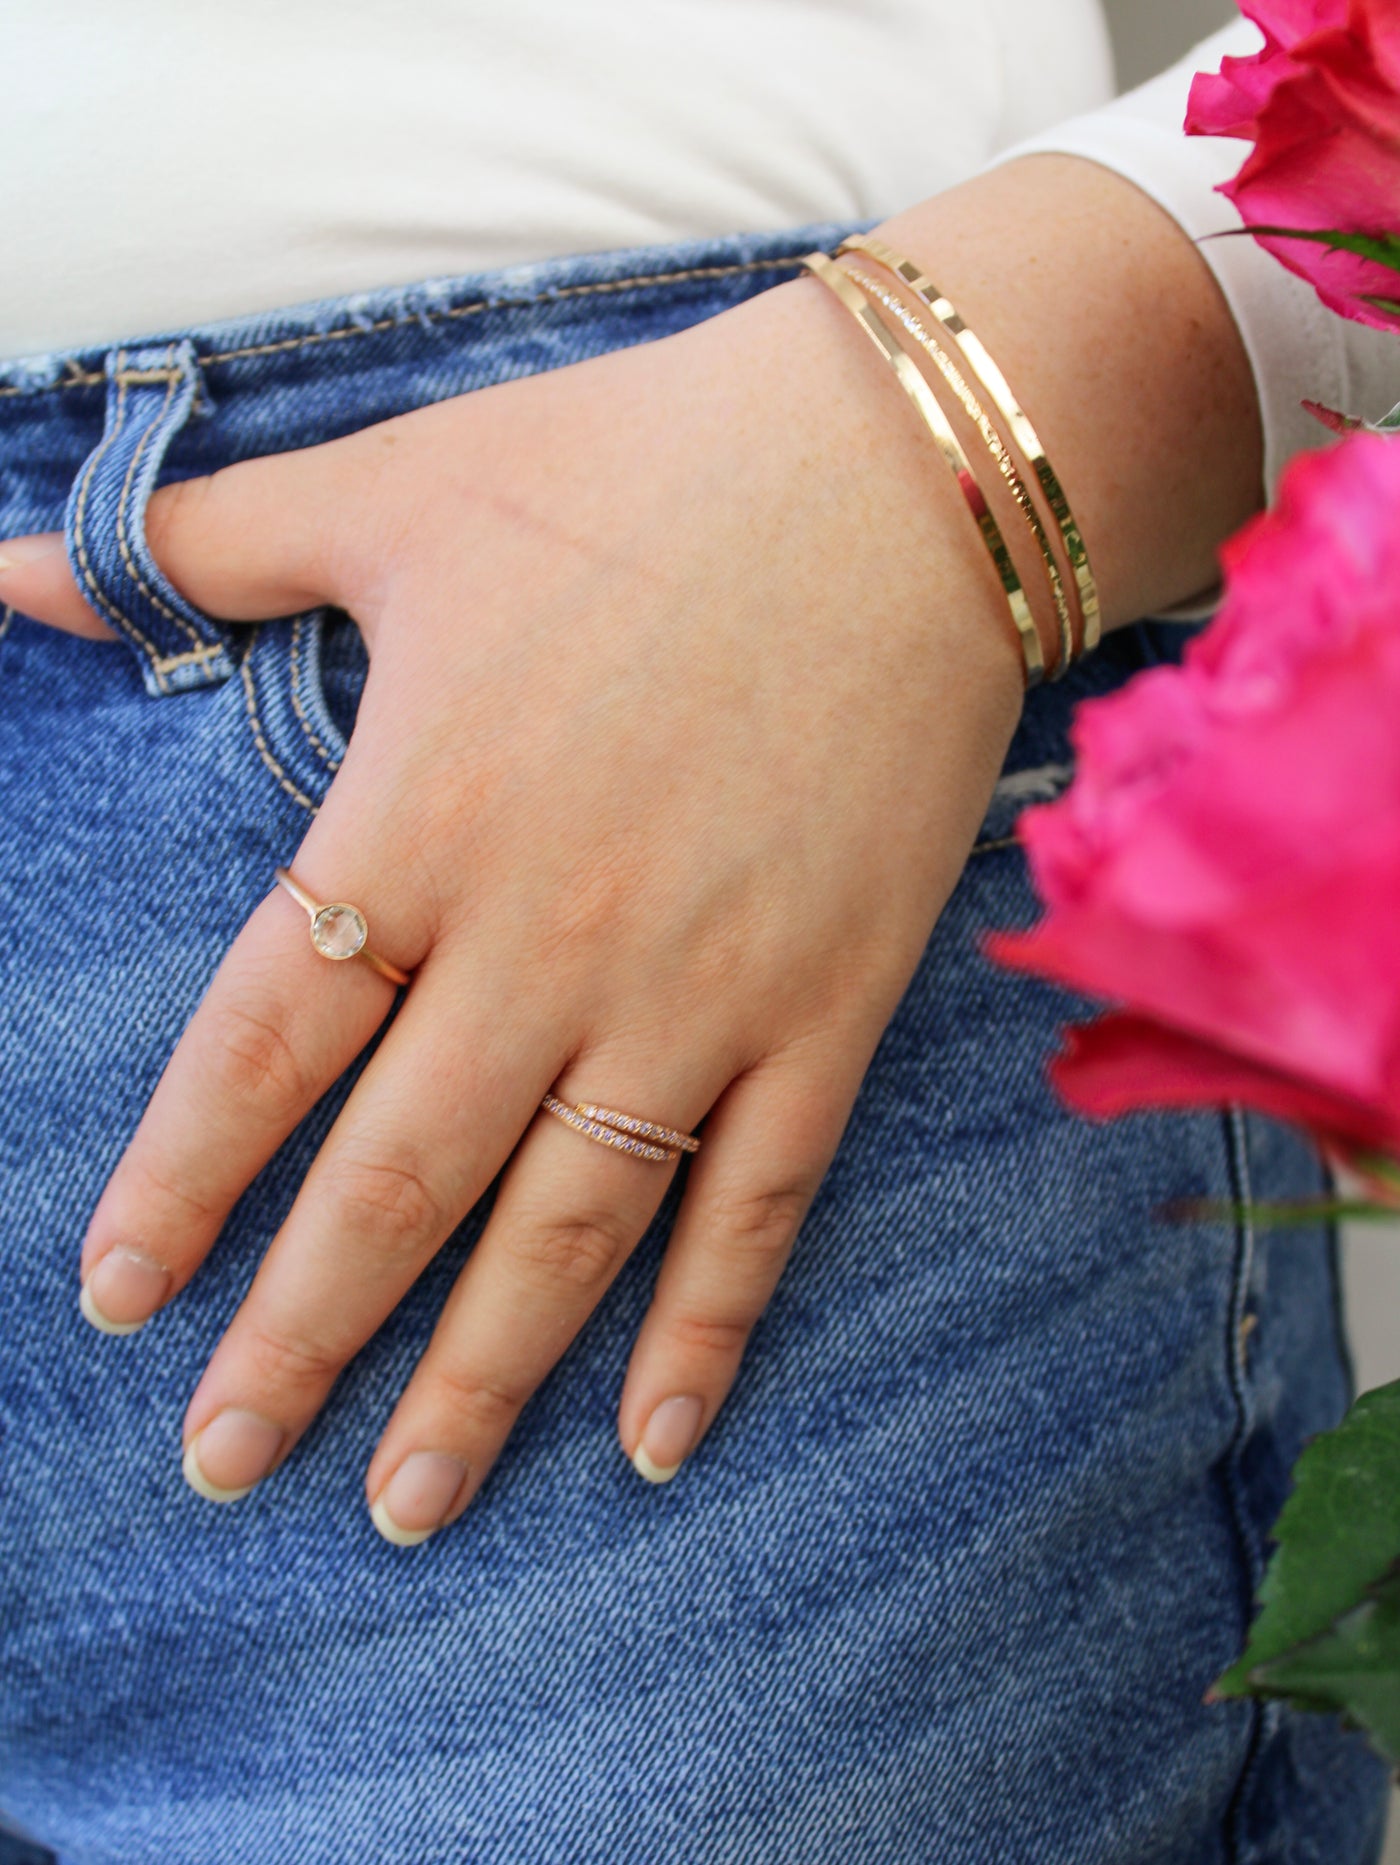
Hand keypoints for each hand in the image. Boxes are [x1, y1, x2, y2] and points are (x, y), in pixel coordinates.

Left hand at [0, 273, 1024, 1541]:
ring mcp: (701, 991)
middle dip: (299, 1334)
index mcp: (423, 821)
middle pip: (397, 1181)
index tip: (118, 1299)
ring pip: (566, 1229)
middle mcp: (548, 939)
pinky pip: (758, 1201)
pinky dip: (705, 1329)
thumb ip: (201, 553)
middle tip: (228, 1460)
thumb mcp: (398, 487)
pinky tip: (651, 1440)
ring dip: (478, 1379)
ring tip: (403, 1502)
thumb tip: (0, 561)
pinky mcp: (829, 1008)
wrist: (905, 471)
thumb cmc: (636, 468)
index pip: (264, 1047)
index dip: (182, 1182)